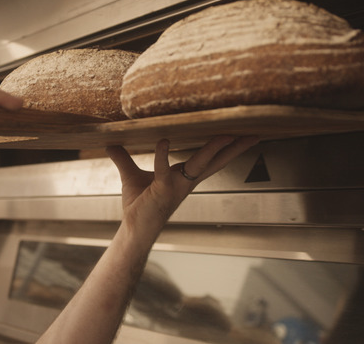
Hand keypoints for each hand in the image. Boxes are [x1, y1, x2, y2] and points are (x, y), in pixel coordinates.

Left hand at [106, 136, 258, 239]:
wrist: (133, 230)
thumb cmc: (138, 206)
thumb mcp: (131, 176)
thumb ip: (123, 158)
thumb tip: (110, 144)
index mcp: (184, 176)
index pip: (210, 159)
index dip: (227, 148)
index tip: (243, 135)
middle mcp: (186, 181)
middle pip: (216, 161)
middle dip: (235, 148)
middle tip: (253, 134)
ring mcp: (176, 186)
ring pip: (200, 164)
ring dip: (213, 149)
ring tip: (226, 135)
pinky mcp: (162, 191)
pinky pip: (163, 170)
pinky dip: (162, 155)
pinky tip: (164, 141)